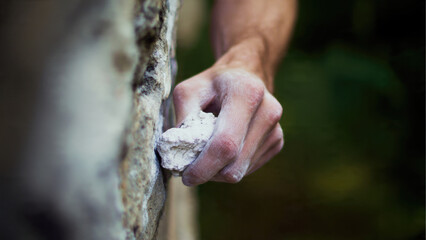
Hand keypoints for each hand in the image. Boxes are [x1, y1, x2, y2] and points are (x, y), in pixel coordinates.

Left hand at [173, 66, 283, 185]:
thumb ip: (183, 118)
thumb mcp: (189, 90)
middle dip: (209, 173)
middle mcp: (268, 112)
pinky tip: (224, 149)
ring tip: (207, 153)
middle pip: (234, 164)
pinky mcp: (277, 141)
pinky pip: (248, 169)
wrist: (246, 75)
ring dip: (219, 171)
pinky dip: (231, 166)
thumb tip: (177, 151)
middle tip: (191, 168)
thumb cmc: (213, 85)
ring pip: (241, 171)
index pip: (225, 143)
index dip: (204, 166)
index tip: (186, 176)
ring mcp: (275, 129)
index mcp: (246, 94)